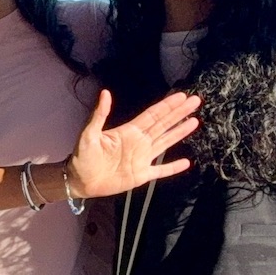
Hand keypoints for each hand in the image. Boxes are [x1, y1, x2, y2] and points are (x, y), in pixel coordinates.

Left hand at [65, 89, 200, 199]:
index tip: (181, 96)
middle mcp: (139, 142)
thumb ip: (99, 115)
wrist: (79, 181)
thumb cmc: (82, 157)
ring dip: (180, 132)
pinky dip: (172, 167)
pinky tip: (186, 162)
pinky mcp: (141, 175)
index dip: (167, 106)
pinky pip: (160, 171)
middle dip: (179, 113)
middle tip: (196, 101)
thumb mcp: (88, 134)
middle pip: (163, 125)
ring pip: (165, 142)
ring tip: (195, 122)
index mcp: (128, 132)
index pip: (153, 115)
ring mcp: (142, 159)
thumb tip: (105, 93)